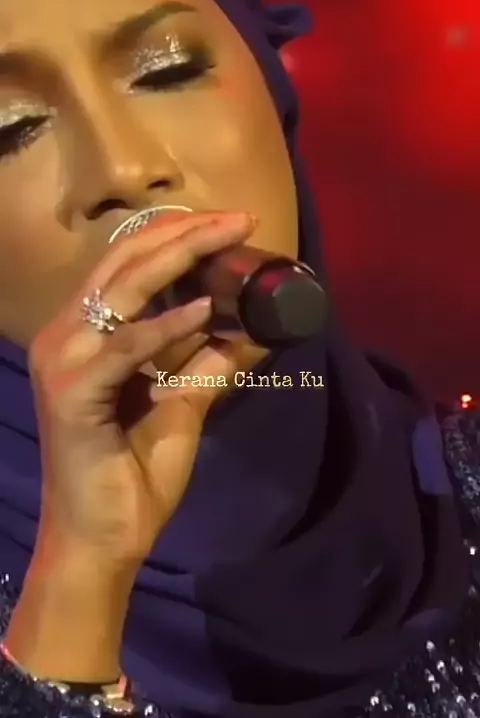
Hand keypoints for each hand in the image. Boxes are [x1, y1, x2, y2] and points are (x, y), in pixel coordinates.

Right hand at [28, 210, 254, 566]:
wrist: (103, 538)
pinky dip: (165, 326)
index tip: (234, 224)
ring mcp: (63, 359)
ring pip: (124, 289)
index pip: (130, 263)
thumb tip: (257, 330)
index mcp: (88, 333)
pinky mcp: (71, 391)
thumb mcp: (183, 404)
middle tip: (240, 220)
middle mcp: (66, 333)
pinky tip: (204, 309)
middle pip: (127, 261)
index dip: (180, 236)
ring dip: (180, 259)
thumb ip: (209, 363)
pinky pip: (125, 347)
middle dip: (187, 233)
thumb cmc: (134, 473)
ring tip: (230, 240)